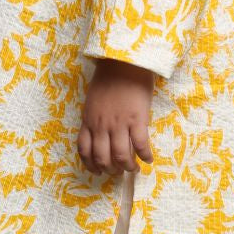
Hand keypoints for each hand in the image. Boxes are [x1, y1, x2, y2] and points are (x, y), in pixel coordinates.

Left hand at [78, 58, 154, 173]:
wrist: (124, 61)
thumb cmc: (109, 76)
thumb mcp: (93, 99)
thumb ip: (94, 117)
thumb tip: (99, 132)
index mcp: (89, 120)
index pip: (85, 150)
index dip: (91, 165)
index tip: (98, 171)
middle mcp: (102, 125)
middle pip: (103, 158)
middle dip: (111, 170)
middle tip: (118, 172)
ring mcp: (119, 123)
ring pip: (121, 156)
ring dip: (128, 167)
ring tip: (133, 169)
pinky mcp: (137, 119)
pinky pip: (141, 144)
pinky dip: (145, 155)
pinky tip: (148, 159)